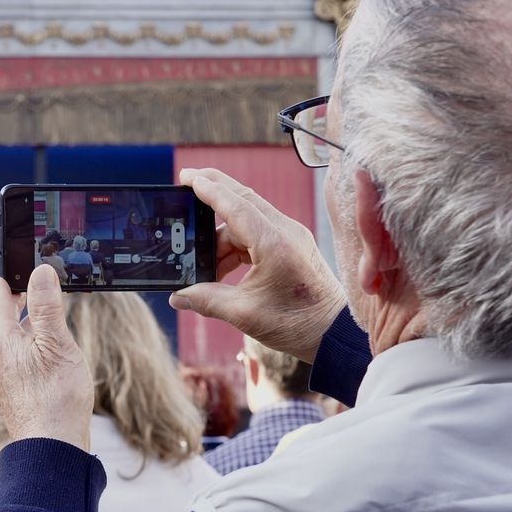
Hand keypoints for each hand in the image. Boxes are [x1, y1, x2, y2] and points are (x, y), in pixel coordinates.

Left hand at [0, 266, 93, 450]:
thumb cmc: (57, 398)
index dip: (11, 281)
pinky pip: (11, 363)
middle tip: (35, 291)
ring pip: (7, 343)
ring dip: (23, 331)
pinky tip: (42, 358)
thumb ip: (47, 306)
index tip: (20, 270)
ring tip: (44, 324)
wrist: (51, 448)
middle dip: (18, 306)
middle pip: (0, 321)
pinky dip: (24, 352)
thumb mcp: (58, 344)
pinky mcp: (6, 395)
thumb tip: (41, 272)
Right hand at [170, 167, 347, 362]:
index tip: (187, 178)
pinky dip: (235, 245)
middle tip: (185, 182)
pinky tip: (221, 266)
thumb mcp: (244, 314)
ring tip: (202, 263)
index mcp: (275, 244)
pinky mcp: (292, 244)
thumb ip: (206, 300)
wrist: (334, 333)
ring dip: (221, 236)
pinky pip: (256, 232)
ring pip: (246, 219)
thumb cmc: (296, 324)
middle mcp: (285, 231)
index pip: (235, 206)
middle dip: (213, 190)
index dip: (208, 190)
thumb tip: (177, 297)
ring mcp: (291, 235)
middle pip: (243, 199)